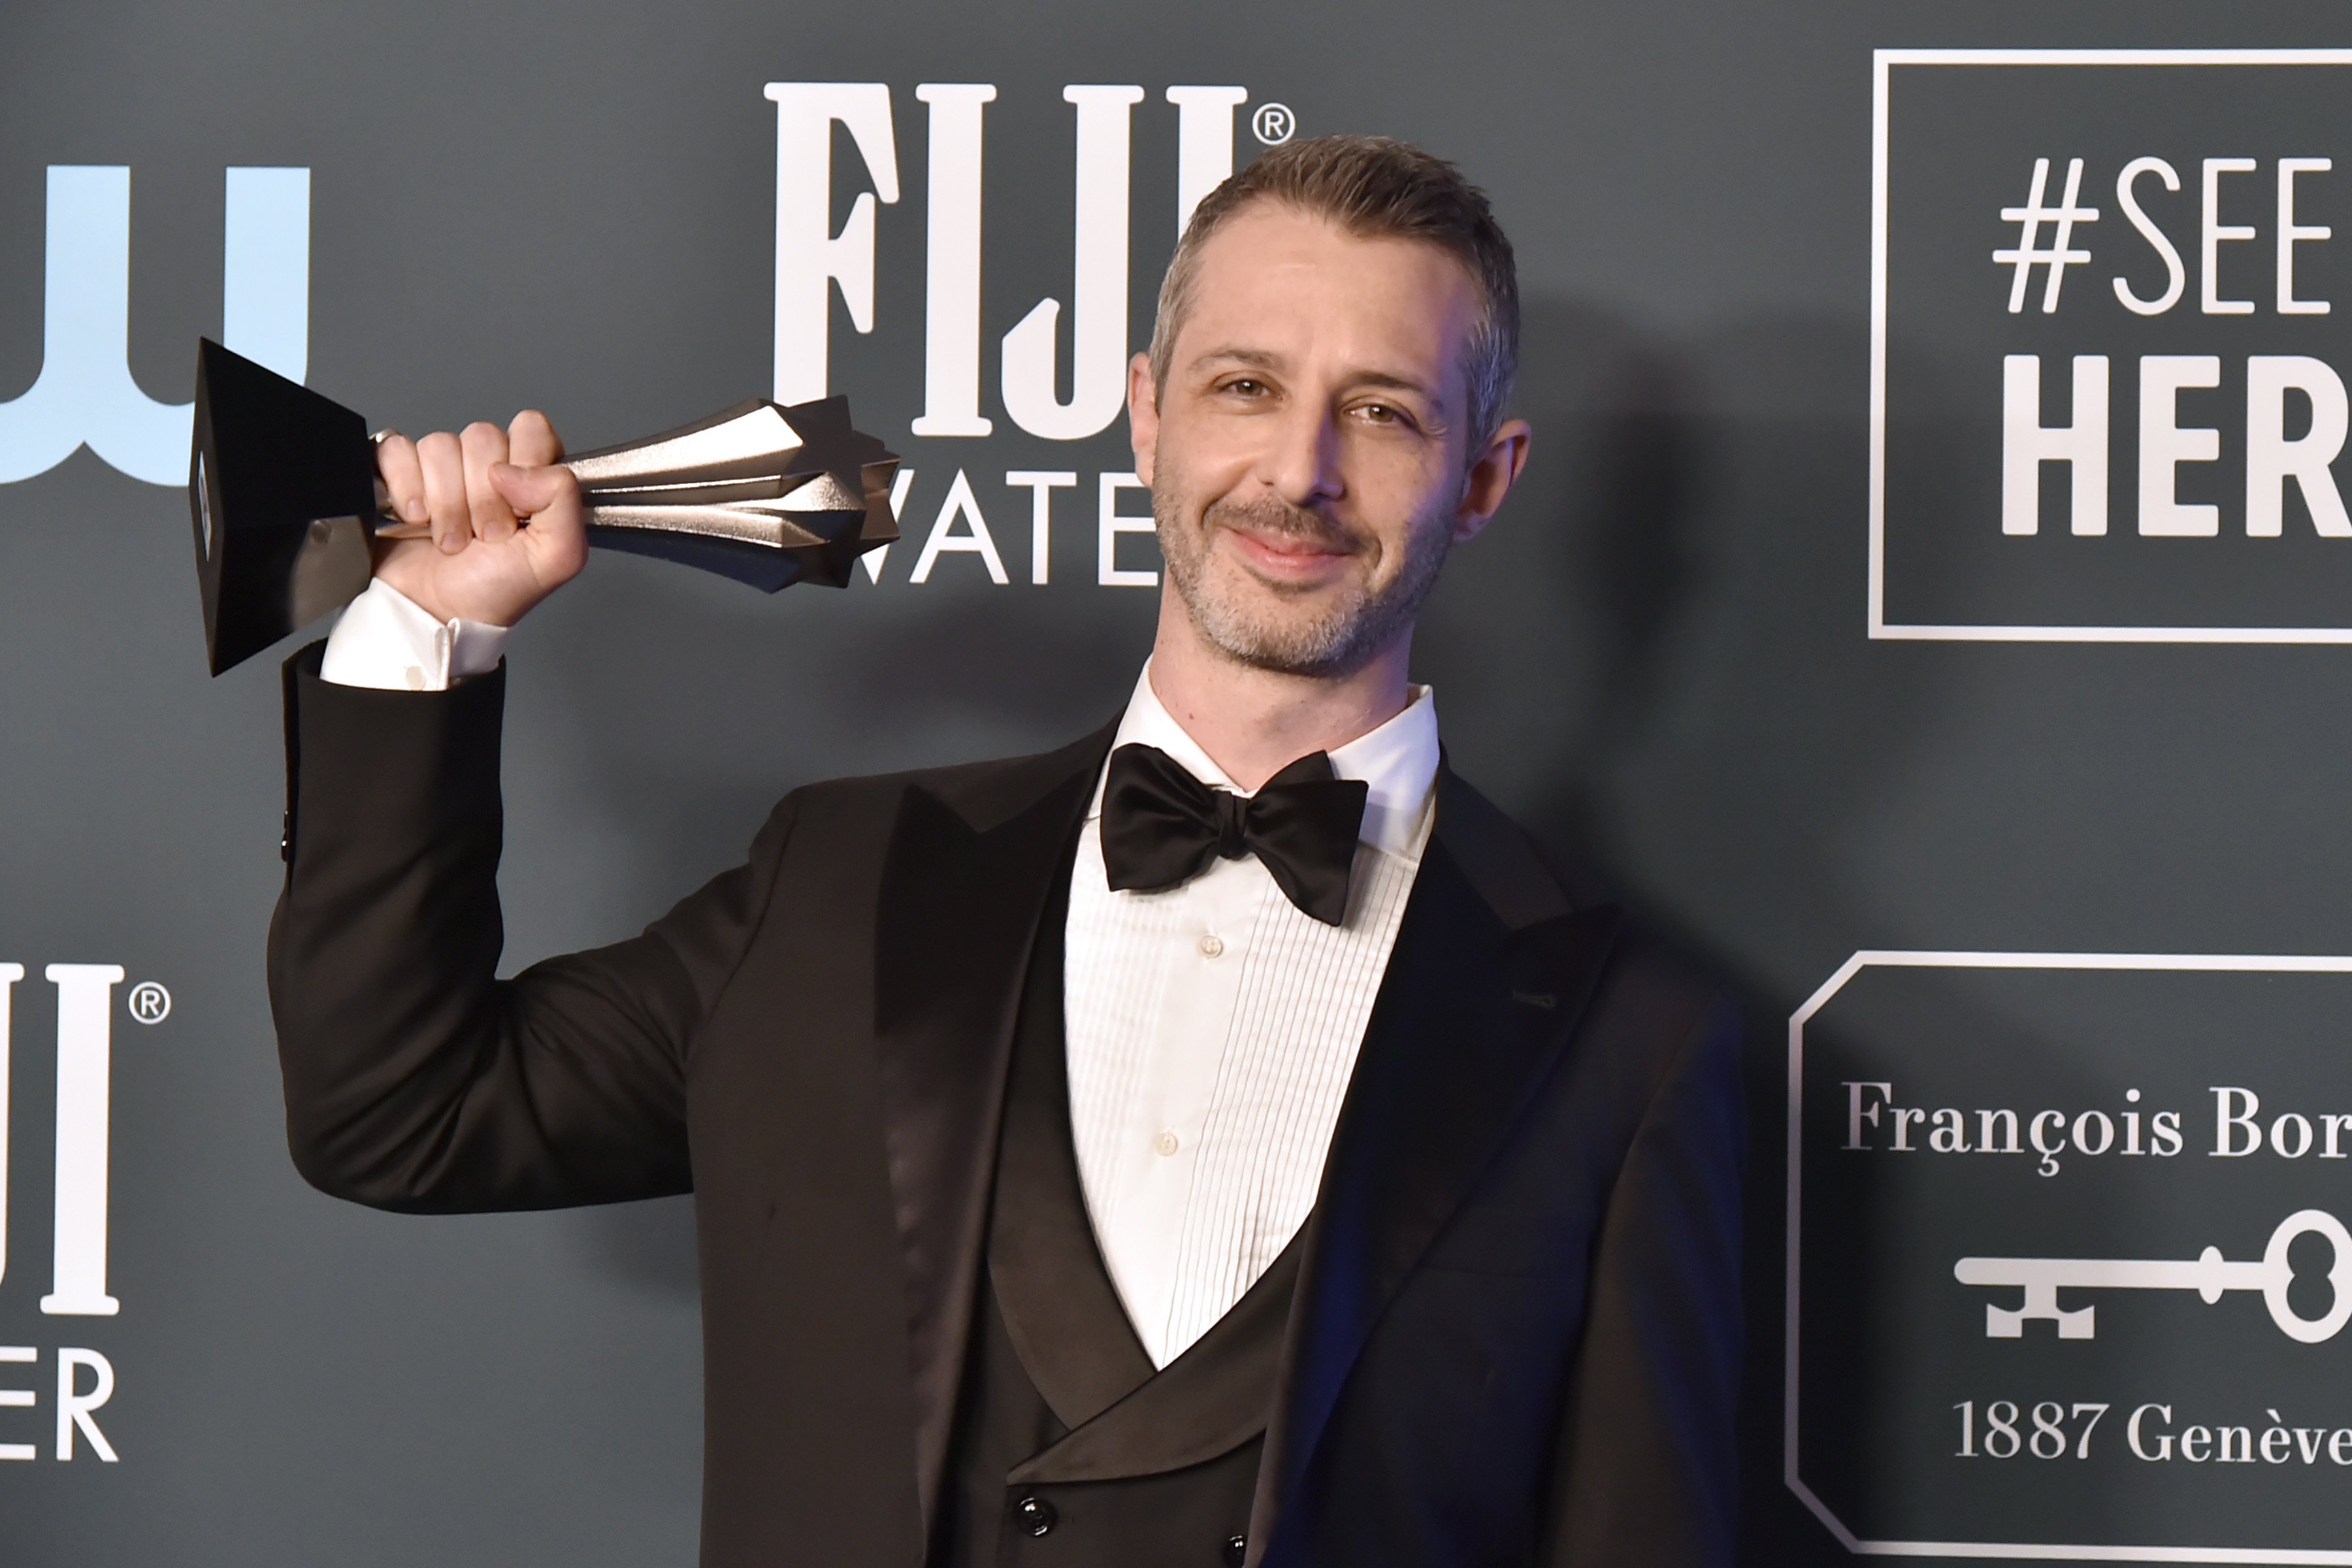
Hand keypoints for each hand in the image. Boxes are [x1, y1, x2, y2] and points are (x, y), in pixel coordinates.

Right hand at [372, 411, 587, 626]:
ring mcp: (444, 468)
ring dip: (445, 503)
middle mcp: (490, 466)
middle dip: (480, 496)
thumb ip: (564, 500)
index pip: (531, 429)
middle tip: (484, 535)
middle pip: (482, 436)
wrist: (436, 614)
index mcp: (533, 476)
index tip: (517, 511)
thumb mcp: (557, 557)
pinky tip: (417, 519)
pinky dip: (405, 487)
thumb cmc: (495, 591)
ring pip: (439, 444)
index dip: (522, 466)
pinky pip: (398, 449)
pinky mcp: (401, 472)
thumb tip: (516, 468)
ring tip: (453, 538)